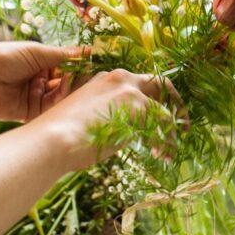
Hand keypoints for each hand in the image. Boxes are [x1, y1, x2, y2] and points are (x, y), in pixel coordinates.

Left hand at [0, 42, 83, 121]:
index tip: (95, 63)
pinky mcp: (32, 113)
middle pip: (66, 81)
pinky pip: (50, 109)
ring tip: (71, 82)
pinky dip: (58, 102)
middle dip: (77, 79)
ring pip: (61, 95)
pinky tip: (63, 94)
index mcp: (40, 61)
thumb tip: (89, 51)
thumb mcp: (36, 52)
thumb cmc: (4, 58)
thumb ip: (64, 55)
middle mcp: (40, 79)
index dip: (80, 64)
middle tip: (90, 76)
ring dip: (68, 89)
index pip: (67, 63)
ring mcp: (36, 96)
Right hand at [27, 68, 174, 169]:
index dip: (152, 98)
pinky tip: (164, 156)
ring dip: (171, 130)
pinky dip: (167, 142)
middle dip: (174, 103)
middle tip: (181, 123)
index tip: (159, 113)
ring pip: (164, 110)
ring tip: (171, 148)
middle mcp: (120, 78)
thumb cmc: (62, 135)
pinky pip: (163, 126)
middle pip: (160, 84)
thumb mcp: (88, 117)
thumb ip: (109, 116)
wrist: (53, 139)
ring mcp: (131, 92)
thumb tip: (126, 131)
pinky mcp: (138, 109)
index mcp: (106, 78)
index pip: (138, 82)